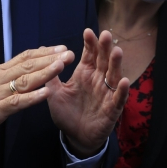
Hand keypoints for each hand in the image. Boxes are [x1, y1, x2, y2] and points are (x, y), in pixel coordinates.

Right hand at [0, 46, 74, 145]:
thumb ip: (10, 76)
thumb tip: (29, 66)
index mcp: (0, 72)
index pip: (25, 57)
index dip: (44, 52)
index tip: (61, 48)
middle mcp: (0, 79)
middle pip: (28, 65)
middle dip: (50, 59)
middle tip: (68, 54)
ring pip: (24, 80)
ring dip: (44, 72)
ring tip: (60, 66)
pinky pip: (17, 102)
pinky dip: (32, 97)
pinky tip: (45, 93)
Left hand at [47, 29, 129, 157]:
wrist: (75, 136)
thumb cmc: (67, 113)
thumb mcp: (54, 93)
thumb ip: (50, 75)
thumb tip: (41, 52)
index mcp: (85, 74)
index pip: (89, 55)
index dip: (89, 44)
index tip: (87, 31)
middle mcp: (98, 80)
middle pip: (103, 61)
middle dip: (104, 48)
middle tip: (106, 34)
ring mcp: (106, 94)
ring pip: (113, 76)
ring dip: (116, 64)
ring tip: (117, 51)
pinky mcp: (112, 109)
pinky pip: (118, 99)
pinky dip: (122, 91)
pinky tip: (125, 81)